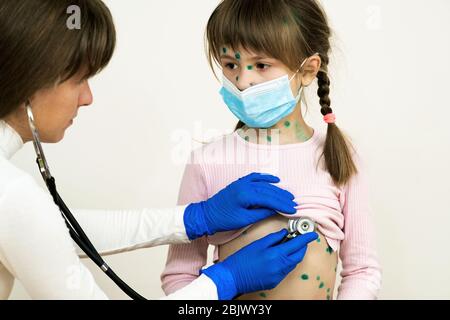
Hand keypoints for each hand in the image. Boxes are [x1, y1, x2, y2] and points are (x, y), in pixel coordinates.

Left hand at [183, 172, 297, 239]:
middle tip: (294, 203)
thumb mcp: (244, 219)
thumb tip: (276, 210)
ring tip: (288, 196)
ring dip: (277, 189)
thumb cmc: (223, 219)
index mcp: (246, 195)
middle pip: (269, 190)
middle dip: (283, 197)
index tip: (292, 209)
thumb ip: (261, 213)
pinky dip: (266, 178)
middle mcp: (245, 185)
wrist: (207, 214)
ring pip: (264, 184)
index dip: (282, 204)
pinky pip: (256, 177)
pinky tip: (275, 179)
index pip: (269, 199)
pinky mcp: (240, 182)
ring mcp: (242, 182)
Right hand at [201, 229, 317, 299]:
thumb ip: (273, 238)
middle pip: (298, 255)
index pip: (297, 245)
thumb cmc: (242, 259)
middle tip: (300, 238)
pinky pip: (286, 270)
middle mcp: (280, 267)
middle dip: (302, 247)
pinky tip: (279, 257)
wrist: (233, 277)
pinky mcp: (275, 281)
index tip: (312, 234)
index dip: (306, 239)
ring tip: (288, 246)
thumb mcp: (257, 244)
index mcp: (276, 255)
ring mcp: (279, 276)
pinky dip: (287, 262)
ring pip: (293, 263)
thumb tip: (285, 233)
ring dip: (294, 254)